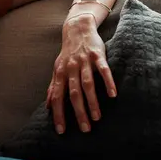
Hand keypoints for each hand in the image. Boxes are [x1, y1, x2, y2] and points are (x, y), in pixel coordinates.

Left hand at [46, 14, 116, 133]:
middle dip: (78, 112)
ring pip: (87, 84)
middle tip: (85, 129)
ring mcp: (84, 61)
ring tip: (97, 118)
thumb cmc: (68, 53)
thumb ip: (53, 86)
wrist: (77, 28)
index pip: (57, 97)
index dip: (58, 114)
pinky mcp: (97, 55)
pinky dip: (108, 81)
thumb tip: (48, 105)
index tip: (61, 131)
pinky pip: (103, 70)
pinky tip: (112, 94)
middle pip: (73, 94)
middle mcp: (71, 68)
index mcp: (60, 73)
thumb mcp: (57, 68)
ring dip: (92, 102)